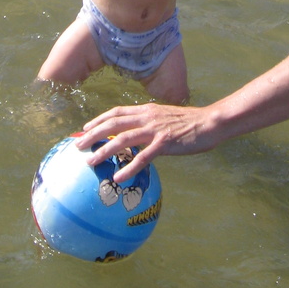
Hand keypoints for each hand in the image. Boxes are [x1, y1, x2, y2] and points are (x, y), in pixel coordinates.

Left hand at [78, 103, 216, 182]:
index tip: (85, 128)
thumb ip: (149, 124)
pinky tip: (119, 177)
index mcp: (147, 110)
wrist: (209, 123)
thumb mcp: (165, 118)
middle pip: (113, 124)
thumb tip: (136, 135)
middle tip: (78, 146)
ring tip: (91, 162)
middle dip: (93, 134)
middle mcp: (147, 117)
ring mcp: (155, 130)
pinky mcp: (165, 143)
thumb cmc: (189, 123)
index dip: (99, 119)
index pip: (117, 112)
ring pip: (123, 139)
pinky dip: (129, 167)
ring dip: (104, 150)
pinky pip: (143, 157)